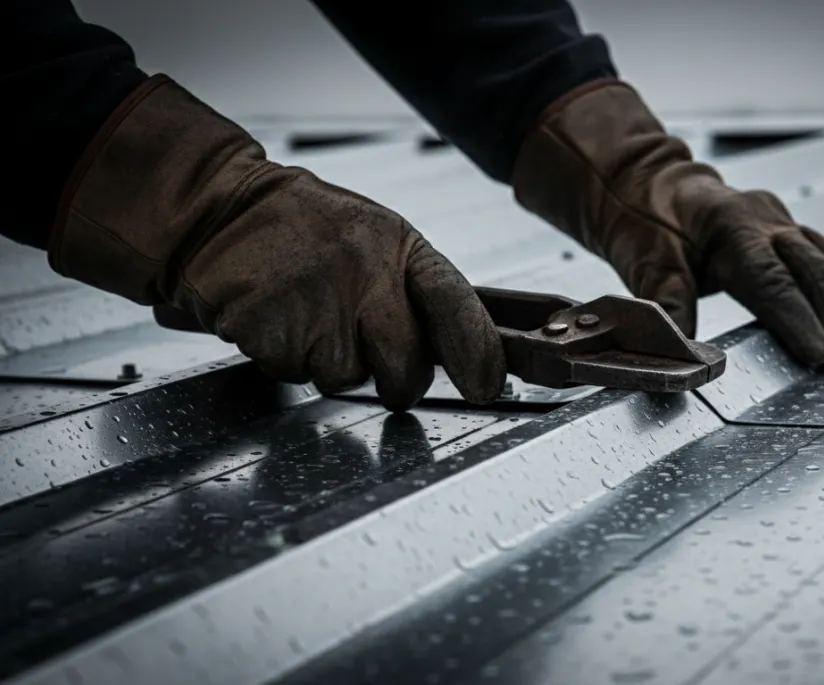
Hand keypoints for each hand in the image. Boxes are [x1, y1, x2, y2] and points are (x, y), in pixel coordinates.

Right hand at [50, 76, 505, 408]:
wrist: (220, 211)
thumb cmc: (306, 231)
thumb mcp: (375, 241)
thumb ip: (415, 290)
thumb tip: (466, 351)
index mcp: (399, 247)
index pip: (456, 303)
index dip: (477, 351)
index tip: (486, 386)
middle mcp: (365, 274)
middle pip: (405, 365)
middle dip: (398, 380)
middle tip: (375, 359)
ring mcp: (317, 304)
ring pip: (347, 378)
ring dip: (331, 363)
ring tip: (311, 317)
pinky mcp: (272, 329)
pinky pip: (296, 373)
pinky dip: (288, 358)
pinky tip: (281, 320)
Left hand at [511, 79, 823, 366]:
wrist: (643, 182)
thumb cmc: (644, 221)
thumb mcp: (644, 263)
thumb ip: (670, 305)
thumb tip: (687, 355)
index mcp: (729, 225)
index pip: (772, 278)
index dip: (799, 318)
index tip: (819, 353)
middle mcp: (762, 218)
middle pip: (811, 268)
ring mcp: (777, 219)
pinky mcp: (782, 226)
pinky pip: (823, 254)